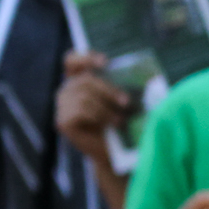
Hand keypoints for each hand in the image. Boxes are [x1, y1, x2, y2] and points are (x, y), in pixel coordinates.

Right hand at [56, 52, 131, 168]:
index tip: (105, 62)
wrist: (113, 151)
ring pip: (84, 97)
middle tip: (126, 102)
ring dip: (106, 108)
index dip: (85, 57)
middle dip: (108, 90)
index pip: (71, 61)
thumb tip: (147, 76)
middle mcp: (67, 91)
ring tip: (120, 120)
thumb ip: (123, 85)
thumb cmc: (120, 122)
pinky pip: (80, 111)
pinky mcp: (63, 121)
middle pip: (84, 80)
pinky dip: (98, 117)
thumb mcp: (122, 100)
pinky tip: (108, 125)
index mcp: (79, 81)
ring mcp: (62, 107)